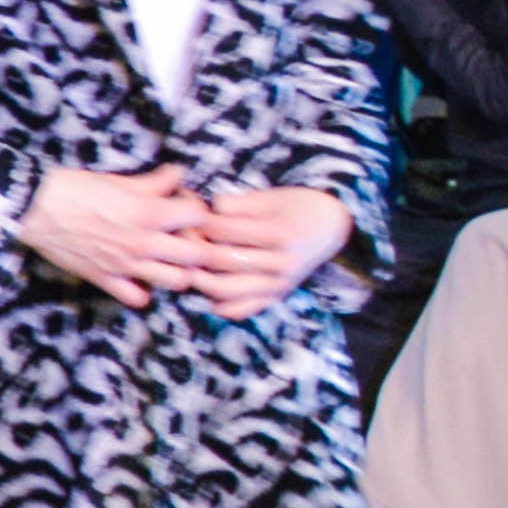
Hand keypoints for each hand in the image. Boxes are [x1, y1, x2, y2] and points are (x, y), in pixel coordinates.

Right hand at [17, 164, 213, 309]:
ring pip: (178, 281)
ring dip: (179, 270)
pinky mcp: (107, 280)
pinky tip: (141, 276)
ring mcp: (127, 265)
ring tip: (169, 259)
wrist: (35, 208)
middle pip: (199, 255)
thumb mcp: (119, 179)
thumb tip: (178, 175)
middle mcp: (144, 242)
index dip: (199, 210)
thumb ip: (155, 182)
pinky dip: (145, 291)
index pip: (201, 216)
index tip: (188, 209)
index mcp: (150, 212)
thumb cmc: (75, 188)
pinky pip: (140, 299)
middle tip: (187, 238)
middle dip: (200, 245)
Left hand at [186, 186, 353, 319]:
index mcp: (278, 234)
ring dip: (199, 278)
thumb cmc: (298, 206)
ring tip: (184, 265)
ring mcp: (278, 284)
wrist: (332, 228)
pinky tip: (206, 290)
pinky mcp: (276, 297)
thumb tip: (205, 208)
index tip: (181, 212)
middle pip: (220, 259)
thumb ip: (239, 204)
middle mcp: (280, 264)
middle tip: (174, 239)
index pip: (224, 229)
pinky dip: (220, 305)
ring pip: (225, 289)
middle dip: (192, 248)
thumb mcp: (272, 197)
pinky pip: (242, 310)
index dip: (197, 220)